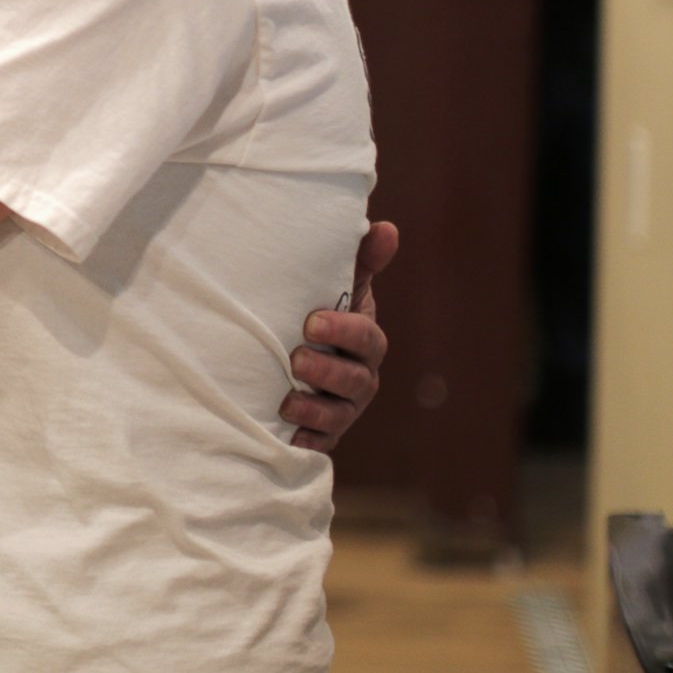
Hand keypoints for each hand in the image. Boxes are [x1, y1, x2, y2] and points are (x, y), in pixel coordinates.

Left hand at [283, 219, 396, 451]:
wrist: (289, 358)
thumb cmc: (319, 315)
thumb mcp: (339, 287)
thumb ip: (360, 261)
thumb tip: (385, 228)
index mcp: (364, 341)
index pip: (366, 338)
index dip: (344, 331)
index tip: (311, 320)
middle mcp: (359, 378)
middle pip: (356, 381)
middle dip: (329, 372)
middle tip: (297, 358)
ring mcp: (342, 409)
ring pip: (339, 416)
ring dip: (315, 409)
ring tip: (287, 400)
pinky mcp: (321, 434)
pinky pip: (319, 445)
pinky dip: (306, 442)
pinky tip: (288, 438)